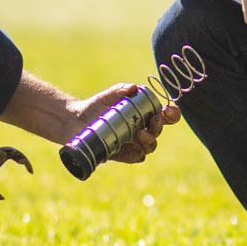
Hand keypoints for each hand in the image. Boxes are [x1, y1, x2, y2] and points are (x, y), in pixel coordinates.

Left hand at [67, 83, 182, 163]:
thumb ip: (121, 89)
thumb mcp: (108, 95)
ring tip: (141, 134)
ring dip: (150, 141)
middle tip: (153, 120)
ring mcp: (132, 142)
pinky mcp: (121, 154)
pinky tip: (137, 150)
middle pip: (158, 131)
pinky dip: (138, 154)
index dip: (172, 114)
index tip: (168, 111)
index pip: (165, 115)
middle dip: (158, 126)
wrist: (74, 120)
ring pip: (149, 146)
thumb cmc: (96, 105)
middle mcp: (141, 129)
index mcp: (143, 114)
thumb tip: (134, 88)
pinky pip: (135, 157)